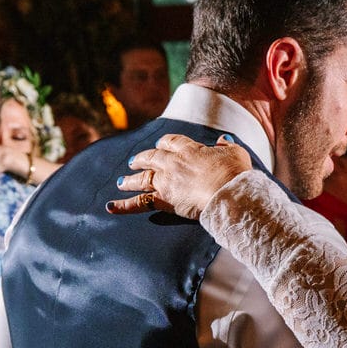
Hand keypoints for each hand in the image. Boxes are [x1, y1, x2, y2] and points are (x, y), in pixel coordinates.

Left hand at [108, 134, 252, 219]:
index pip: (172, 142)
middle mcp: (174, 162)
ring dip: (130, 179)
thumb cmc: (235, 173)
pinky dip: (124, 206)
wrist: (228, 192)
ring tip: (121, 181)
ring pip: (143, 178)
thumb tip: (224, 140)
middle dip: (142, 159)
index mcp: (190, 149)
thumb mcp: (236, 153)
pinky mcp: (164, 199)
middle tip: (134, 161)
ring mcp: (167, 181)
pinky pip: (140, 202)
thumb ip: (227, 146)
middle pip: (152, 157)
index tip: (160, 145)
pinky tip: (110, 207)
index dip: (164, 144)